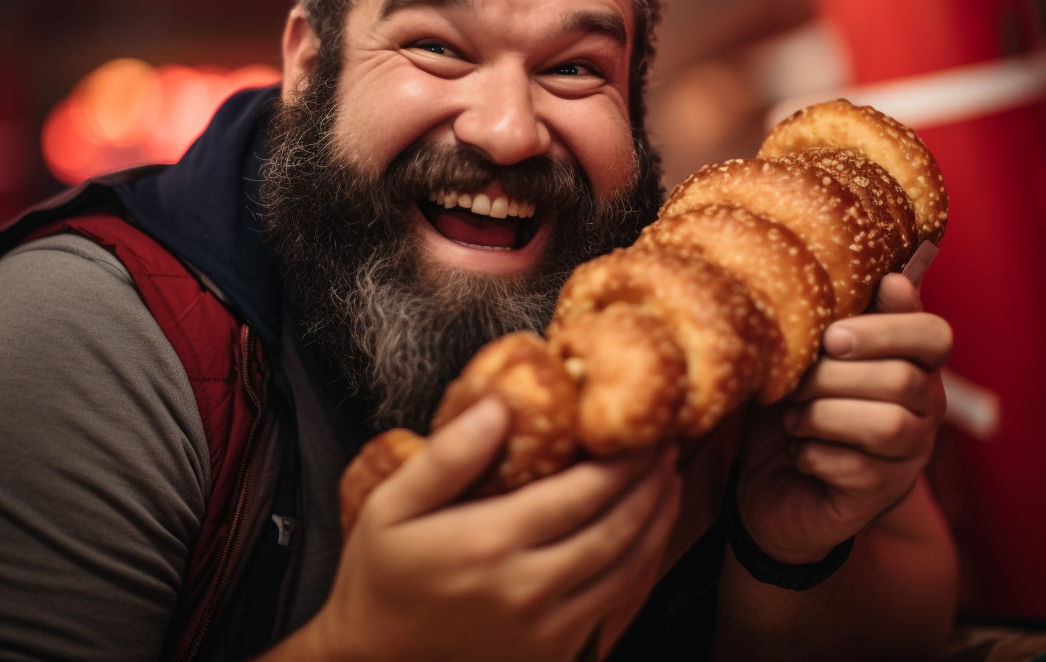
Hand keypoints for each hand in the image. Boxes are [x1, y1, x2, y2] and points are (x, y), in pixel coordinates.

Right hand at [301, 399, 682, 661]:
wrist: (375, 659)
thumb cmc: (380, 575)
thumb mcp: (391, 506)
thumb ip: (446, 458)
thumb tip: (497, 409)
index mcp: (489, 542)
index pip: (580, 493)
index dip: (621, 461)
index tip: (640, 430)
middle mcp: (526, 588)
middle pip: (614, 528)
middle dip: (648, 483)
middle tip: (667, 446)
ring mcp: (545, 627)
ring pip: (626, 569)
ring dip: (657, 522)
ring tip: (669, 483)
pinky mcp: (553, 652)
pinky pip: (616, 604)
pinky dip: (642, 567)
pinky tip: (648, 538)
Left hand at [735, 273, 951, 563]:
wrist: (766, 486)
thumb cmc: (791, 407)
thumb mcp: (803, 356)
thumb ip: (835, 319)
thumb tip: (887, 276)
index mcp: (908, 362)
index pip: (934, 335)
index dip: (888, 329)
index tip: (832, 335)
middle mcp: (922, 406)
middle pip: (902, 378)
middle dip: (832, 377)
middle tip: (793, 384)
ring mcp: (910, 454)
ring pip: (888, 424)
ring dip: (825, 417)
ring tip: (794, 420)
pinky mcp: (885, 494)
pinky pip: (861, 469)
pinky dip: (816, 456)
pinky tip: (798, 453)